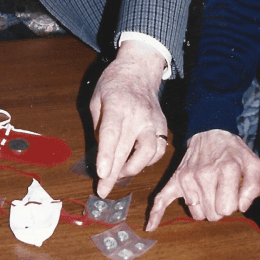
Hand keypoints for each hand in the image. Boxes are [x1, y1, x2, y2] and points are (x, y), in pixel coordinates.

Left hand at [90, 41, 168, 198]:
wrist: (139, 69)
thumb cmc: (113, 84)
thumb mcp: (96, 98)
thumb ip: (98, 125)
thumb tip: (102, 153)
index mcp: (117, 105)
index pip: (111, 133)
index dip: (106, 155)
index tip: (101, 174)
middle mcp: (138, 114)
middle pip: (126, 149)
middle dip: (113, 174)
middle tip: (102, 190)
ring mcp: (153, 121)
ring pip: (148, 154)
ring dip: (132, 169)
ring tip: (118, 173)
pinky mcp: (162, 126)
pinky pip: (158, 151)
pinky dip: (147, 161)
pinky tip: (135, 161)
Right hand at [146, 129, 259, 228]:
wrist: (210, 132)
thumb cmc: (233, 152)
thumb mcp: (253, 164)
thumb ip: (253, 187)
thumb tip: (241, 208)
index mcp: (226, 170)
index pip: (228, 209)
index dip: (233, 204)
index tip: (233, 193)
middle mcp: (204, 175)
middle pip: (212, 215)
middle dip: (219, 208)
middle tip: (221, 192)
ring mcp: (187, 178)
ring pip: (196, 213)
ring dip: (204, 208)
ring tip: (208, 192)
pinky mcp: (176, 179)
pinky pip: (162, 198)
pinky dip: (156, 213)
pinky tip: (151, 226)